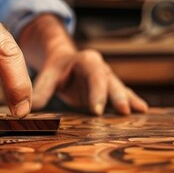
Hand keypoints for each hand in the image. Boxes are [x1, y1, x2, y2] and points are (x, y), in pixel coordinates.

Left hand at [19, 14, 146, 114]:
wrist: (64, 61)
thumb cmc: (56, 68)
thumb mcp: (48, 75)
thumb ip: (42, 90)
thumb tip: (30, 109)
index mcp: (87, 61)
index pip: (94, 76)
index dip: (96, 92)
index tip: (97, 110)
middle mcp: (101, 68)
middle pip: (111, 82)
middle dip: (118, 96)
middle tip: (123, 111)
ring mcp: (107, 79)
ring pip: (120, 88)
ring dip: (129, 100)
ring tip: (140, 111)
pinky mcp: (110, 90)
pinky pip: (123, 95)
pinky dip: (132, 102)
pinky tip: (142, 111)